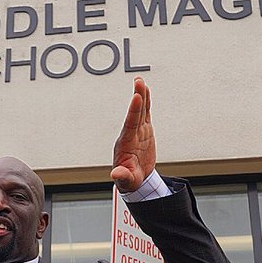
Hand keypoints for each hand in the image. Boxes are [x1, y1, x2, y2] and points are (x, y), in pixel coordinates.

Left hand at [110, 77, 155, 192]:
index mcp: (126, 144)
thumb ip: (122, 176)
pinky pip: (145, 114)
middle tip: (139, 83)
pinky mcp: (143, 131)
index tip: (137, 97)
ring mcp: (137, 132)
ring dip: (140, 96)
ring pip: (140, 111)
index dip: (134, 111)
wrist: (134, 180)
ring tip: (140, 81)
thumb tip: (115, 174)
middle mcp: (130, 135)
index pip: (130, 125)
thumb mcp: (126, 181)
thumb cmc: (129, 180)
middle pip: (135, 113)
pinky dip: (146, 103)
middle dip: (137, 98)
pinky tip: (145, 91)